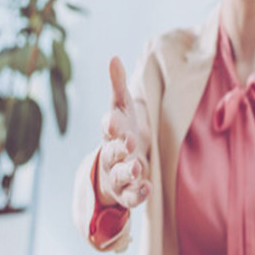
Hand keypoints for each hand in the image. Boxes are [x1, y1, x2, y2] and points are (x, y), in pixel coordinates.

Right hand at [97, 56, 151, 208]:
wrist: (115, 165)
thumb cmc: (120, 131)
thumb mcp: (121, 108)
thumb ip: (117, 85)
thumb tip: (114, 58)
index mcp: (110, 133)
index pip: (107, 127)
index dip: (110, 124)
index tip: (113, 120)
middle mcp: (111, 155)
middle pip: (111, 153)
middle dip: (119, 148)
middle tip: (129, 142)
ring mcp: (117, 175)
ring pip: (119, 176)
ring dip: (128, 172)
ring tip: (138, 168)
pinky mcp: (127, 192)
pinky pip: (130, 196)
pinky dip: (137, 194)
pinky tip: (147, 188)